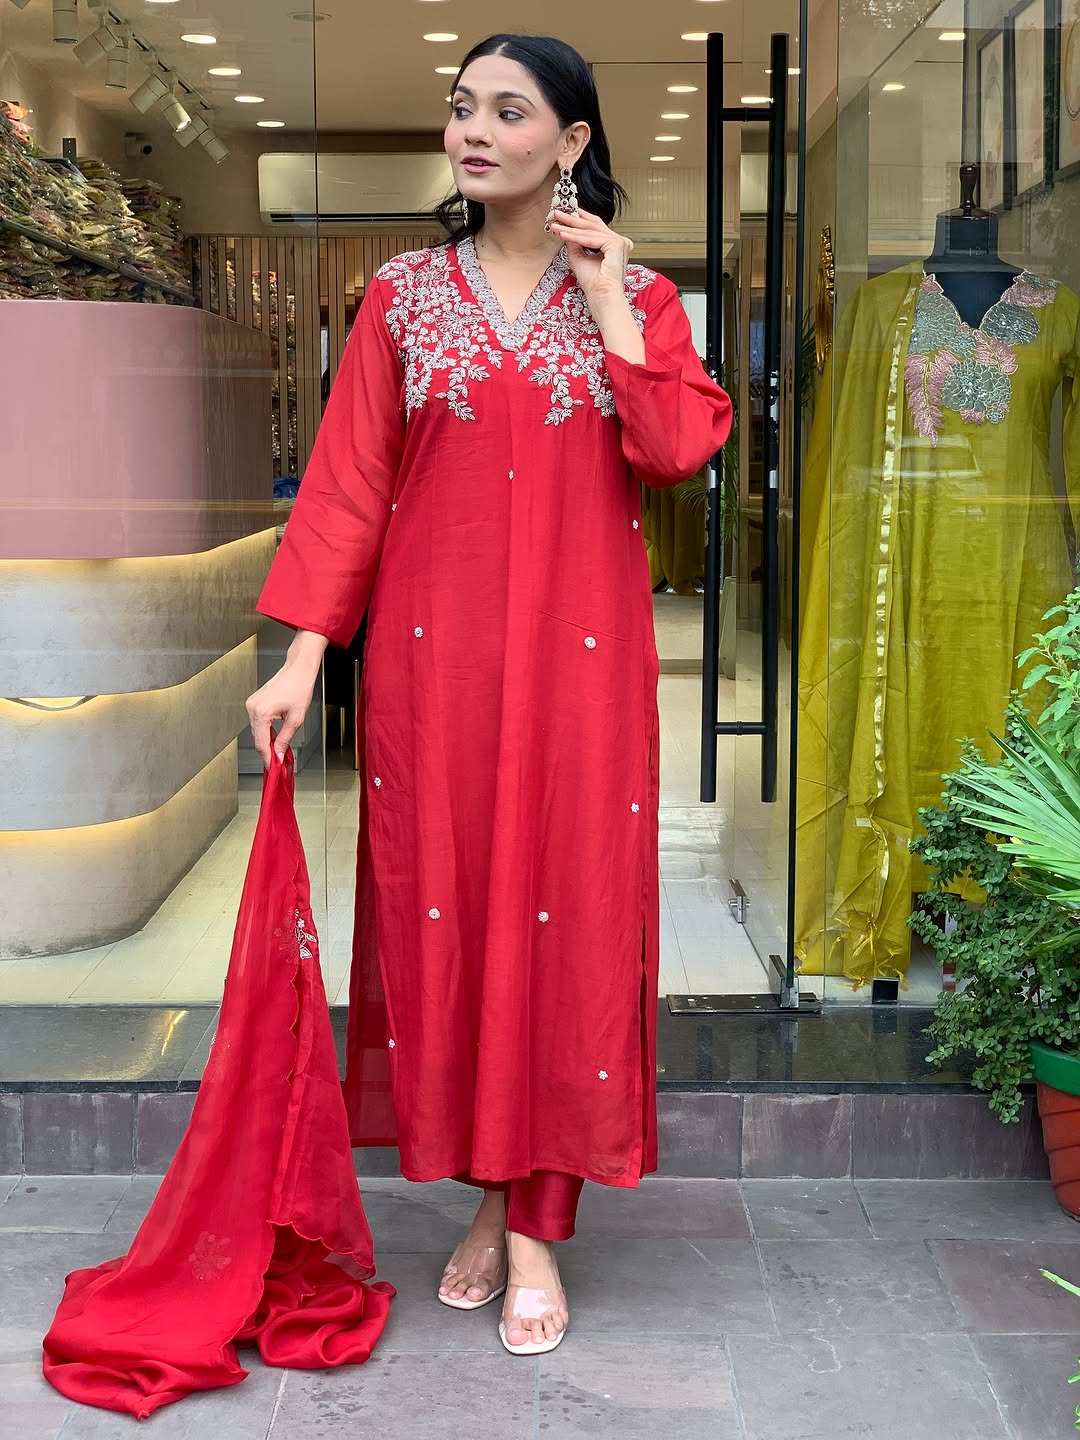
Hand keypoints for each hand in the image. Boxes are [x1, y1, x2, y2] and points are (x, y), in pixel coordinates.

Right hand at [246, 653, 319, 768]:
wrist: (298, 670)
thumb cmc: (299, 687)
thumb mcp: (296, 719)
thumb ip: (285, 739)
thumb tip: (279, 754)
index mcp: (261, 713)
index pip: (261, 744)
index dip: (268, 758)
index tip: (273, 767)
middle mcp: (253, 708)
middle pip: (258, 738)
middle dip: (268, 751)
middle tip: (279, 762)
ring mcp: (252, 704)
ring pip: (258, 731)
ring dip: (267, 742)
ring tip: (279, 750)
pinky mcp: (255, 702)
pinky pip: (258, 723)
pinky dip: (266, 731)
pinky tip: (276, 736)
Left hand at [548, 208, 632, 304]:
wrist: (601, 296)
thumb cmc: (594, 284)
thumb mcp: (578, 257)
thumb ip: (574, 242)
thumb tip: (565, 227)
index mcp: (614, 246)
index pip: (596, 227)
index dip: (580, 219)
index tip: (566, 213)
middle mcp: (619, 242)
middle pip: (593, 226)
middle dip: (573, 220)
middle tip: (557, 214)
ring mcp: (620, 242)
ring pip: (591, 231)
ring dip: (571, 228)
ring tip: (557, 225)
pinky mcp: (617, 244)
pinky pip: (592, 238)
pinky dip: (576, 237)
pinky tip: (563, 234)